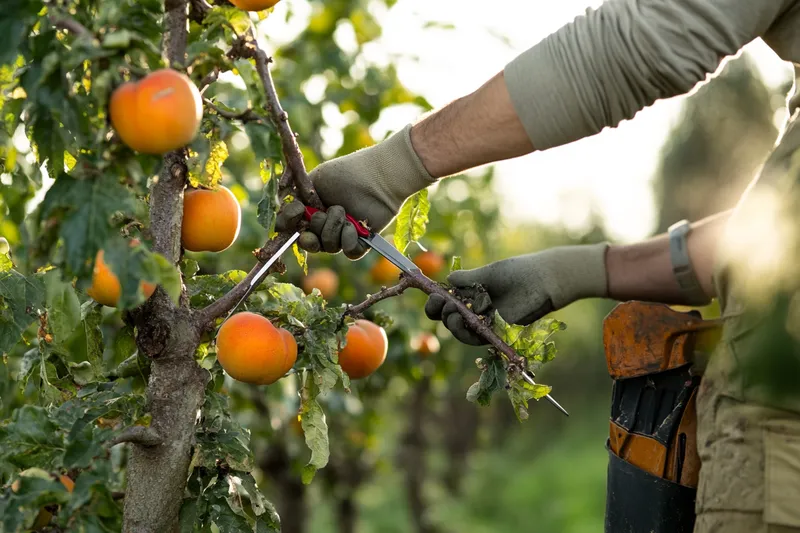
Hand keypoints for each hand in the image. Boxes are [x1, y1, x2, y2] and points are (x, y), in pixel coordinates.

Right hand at [275, 124, 434, 258]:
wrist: (377, 176)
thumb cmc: (346, 173)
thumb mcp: (314, 180)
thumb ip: (295, 195)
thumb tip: (279, 205)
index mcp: (312, 210)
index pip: (292, 228)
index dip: (289, 226)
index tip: (296, 213)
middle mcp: (326, 225)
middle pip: (308, 243)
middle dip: (313, 229)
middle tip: (320, 214)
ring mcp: (343, 234)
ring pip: (328, 247)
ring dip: (333, 228)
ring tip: (343, 211)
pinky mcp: (362, 242)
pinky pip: (348, 252)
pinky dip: (349, 240)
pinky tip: (354, 225)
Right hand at [424, 244, 608, 344]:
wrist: (543, 280)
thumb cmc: (519, 272)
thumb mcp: (488, 274)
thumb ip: (467, 279)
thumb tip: (448, 279)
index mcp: (471, 294)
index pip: (446, 302)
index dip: (435, 303)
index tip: (432, 296)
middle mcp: (475, 310)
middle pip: (448, 318)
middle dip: (440, 312)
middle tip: (441, 304)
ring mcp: (485, 322)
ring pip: (460, 330)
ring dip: (451, 323)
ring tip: (452, 313)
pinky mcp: (497, 332)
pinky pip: (476, 337)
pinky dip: (466, 331)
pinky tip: (462, 320)